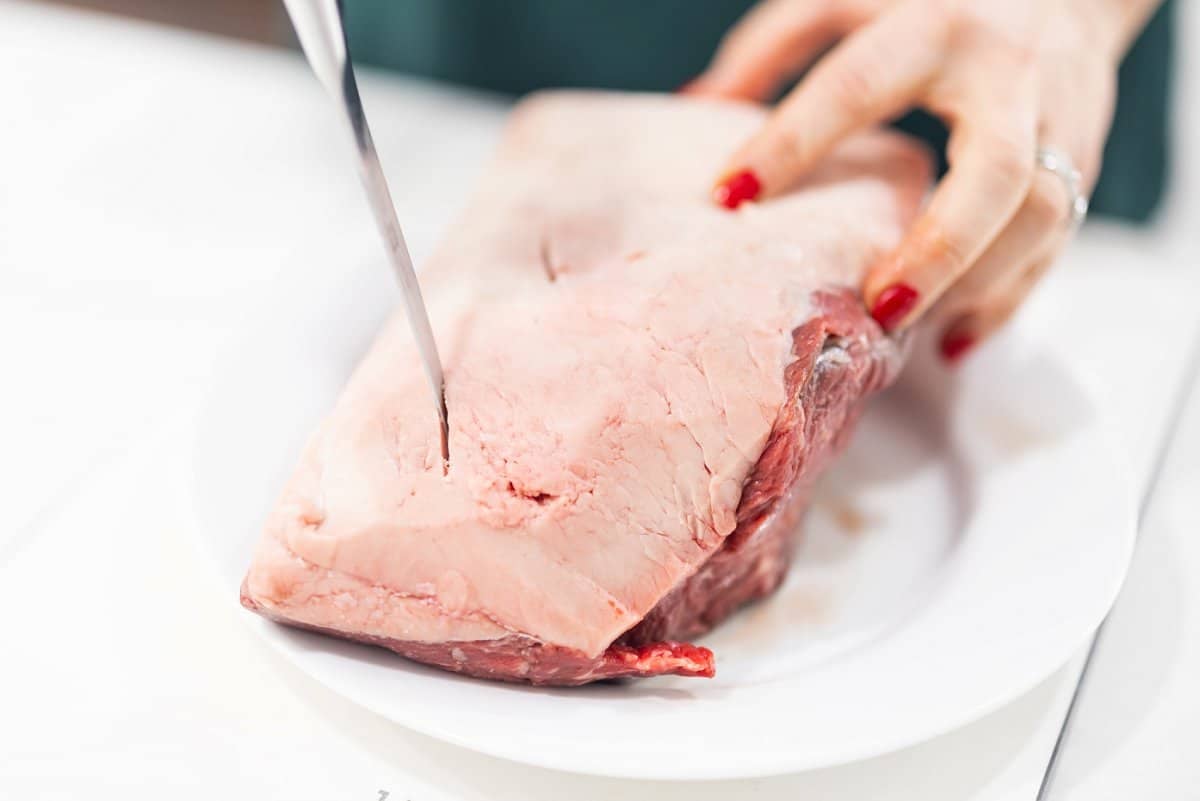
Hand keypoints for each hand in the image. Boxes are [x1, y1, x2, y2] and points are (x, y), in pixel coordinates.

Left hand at [689, 0, 1157, 359]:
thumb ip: (775, 46)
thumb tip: (698, 105)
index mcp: (936, 27)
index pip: (857, 88)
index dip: (791, 143)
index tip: (729, 198)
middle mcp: (1009, 74)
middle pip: (995, 174)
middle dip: (938, 248)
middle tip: (877, 307)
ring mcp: (1060, 120)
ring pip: (1040, 219)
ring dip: (975, 288)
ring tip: (907, 335)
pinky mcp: (1084, 158)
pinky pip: (1056, 242)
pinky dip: (1005, 300)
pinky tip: (952, 339)